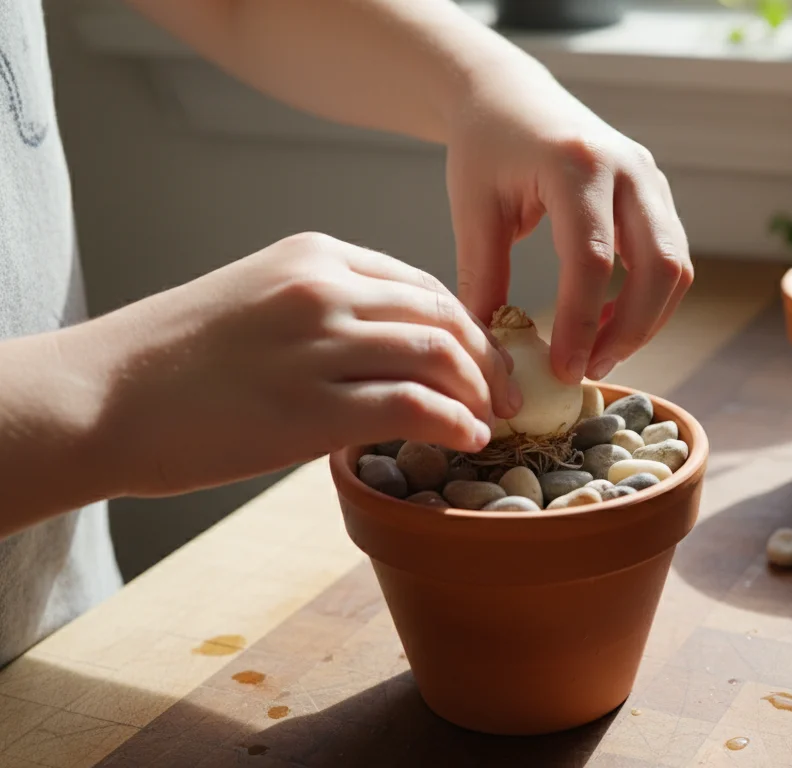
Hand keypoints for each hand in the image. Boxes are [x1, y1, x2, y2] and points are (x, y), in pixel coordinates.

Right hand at [69, 232, 517, 497]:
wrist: (99, 398)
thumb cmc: (173, 362)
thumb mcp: (256, 302)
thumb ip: (325, 314)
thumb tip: (392, 354)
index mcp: (314, 257)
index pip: (421, 284)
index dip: (467, 325)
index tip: (484, 359)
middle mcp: (323, 290)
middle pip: (441, 315)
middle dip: (486, 358)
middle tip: (506, 395)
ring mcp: (318, 345)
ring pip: (437, 355)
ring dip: (478, 393)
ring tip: (491, 421)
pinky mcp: (312, 406)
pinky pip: (414, 407)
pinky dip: (453, 423)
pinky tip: (466, 440)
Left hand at [446, 57, 692, 383]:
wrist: (510, 94)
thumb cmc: (486, 147)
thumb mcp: (474, 210)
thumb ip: (483, 277)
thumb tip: (491, 351)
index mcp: (577, 167)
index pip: (592, 261)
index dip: (582, 323)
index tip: (565, 369)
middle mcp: (628, 169)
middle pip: (659, 266)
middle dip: (631, 330)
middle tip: (591, 370)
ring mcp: (650, 179)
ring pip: (676, 266)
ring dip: (645, 320)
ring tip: (599, 354)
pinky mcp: (656, 194)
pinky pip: (670, 257)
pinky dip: (647, 298)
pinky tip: (606, 320)